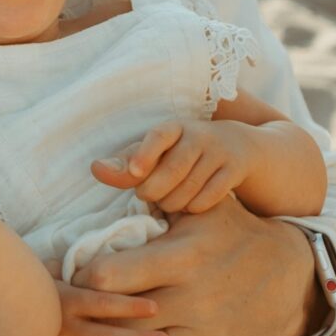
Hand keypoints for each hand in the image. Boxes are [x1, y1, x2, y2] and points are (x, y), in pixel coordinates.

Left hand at [49, 198, 315, 335]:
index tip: (91, 277)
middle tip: (95, 310)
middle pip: (117, 321)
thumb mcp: (203, 208)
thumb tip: (106, 173)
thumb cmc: (234, 234)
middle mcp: (194, 302)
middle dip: (101, 316)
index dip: (90, 277)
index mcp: (184, 258)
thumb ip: (157, 198)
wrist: (291, 275)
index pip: (108, 276)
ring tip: (117, 333)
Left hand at [97, 122, 249, 214]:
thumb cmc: (185, 152)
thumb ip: (127, 164)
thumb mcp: (159, 152)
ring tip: (167, 202)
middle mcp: (199, 135)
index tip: (134, 173)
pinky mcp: (235, 169)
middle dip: (154, 191)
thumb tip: (95, 169)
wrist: (239, 146)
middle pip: (173, 170)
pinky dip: (194, 208)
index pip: (158, 136)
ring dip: (172, 203)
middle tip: (148, 196)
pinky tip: (189, 205)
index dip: (145, 154)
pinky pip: (208, 198)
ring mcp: (219, 151)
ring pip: (189, 189)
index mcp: (174, 127)